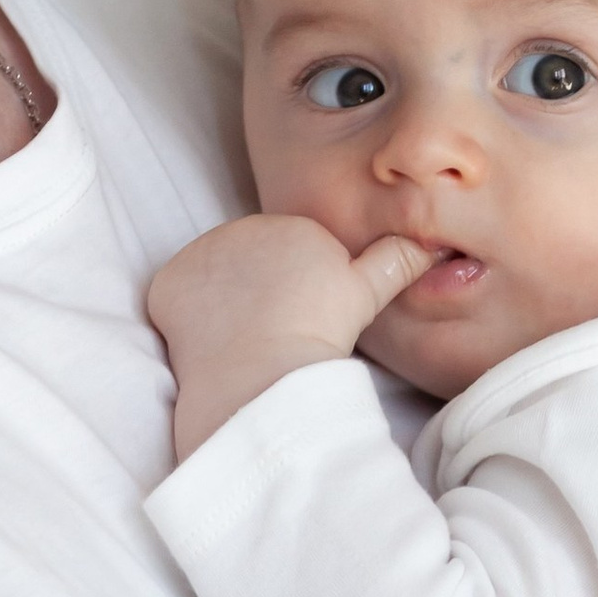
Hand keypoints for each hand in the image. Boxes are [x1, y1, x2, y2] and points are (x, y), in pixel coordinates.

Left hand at [149, 215, 430, 458]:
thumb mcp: (367, 295)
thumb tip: (429, 244)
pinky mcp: (168, 283)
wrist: (264, 370)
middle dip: (256, 293)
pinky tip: (208, 345)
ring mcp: (201, 254)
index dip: (296, 292)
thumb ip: (394, 261)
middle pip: (249, 262)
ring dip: (222, 305)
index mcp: (294, 226)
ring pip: (213, 281)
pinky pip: (176, 299)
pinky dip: (186, 319)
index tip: (301, 320)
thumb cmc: (320, 335)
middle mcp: (243, 227)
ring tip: (244, 342)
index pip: (289, 253)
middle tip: (272, 333)